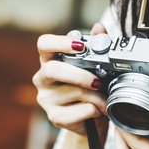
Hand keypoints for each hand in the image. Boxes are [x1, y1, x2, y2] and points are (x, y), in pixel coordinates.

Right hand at [32, 23, 108, 137]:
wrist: (91, 121)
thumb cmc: (90, 90)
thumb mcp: (95, 67)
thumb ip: (96, 46)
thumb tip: (99, 28)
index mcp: (50, 61)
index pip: (44, 44)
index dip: (60, 43)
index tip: (80, 46)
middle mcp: (43, 78)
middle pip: (54, 70)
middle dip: (81, 76)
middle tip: (98, 82)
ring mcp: (46, 98)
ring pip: (74, 92)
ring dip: (97, 97)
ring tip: (105, 100)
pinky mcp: (55, 117)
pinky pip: (81, 110)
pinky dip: (96, 110)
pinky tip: (98, 111)